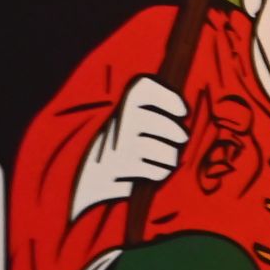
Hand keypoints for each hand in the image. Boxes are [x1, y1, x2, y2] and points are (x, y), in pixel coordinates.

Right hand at [73, 75, 188, 217]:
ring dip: (169, 156)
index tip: (183, 111)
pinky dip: (159, 172)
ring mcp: (118, 149)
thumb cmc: (115, 148)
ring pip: (160, 150)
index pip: (143, 90)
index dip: (167, 97)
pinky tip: (154, 172)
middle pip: (157, 122)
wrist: (84, 180)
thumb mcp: (125, 124)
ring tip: (167, 158)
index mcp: (119, 108)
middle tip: (182, 137)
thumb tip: (185, 112)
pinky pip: (154, 170)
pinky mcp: (120, 171)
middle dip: (175, 131)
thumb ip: (151, 113)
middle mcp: (117, 125)